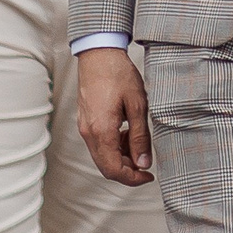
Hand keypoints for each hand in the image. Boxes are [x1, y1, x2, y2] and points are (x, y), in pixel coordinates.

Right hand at [77, 47, 154, 184]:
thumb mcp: (137, 105)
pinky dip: (113, 145)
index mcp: (101, 131)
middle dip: (127, 170)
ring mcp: (84, 127)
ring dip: (121, 157)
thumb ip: (140, 137)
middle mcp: (89, 133)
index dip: (132, 178)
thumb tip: (143, 163)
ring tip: (137, 141)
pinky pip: (98, 143)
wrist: (99, 53)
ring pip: (102, 156)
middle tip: (146, 162)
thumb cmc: (118, 74)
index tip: (148, 175)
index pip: (114, 170)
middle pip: (106, 167)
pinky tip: (126, 131)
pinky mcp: (85, 121)